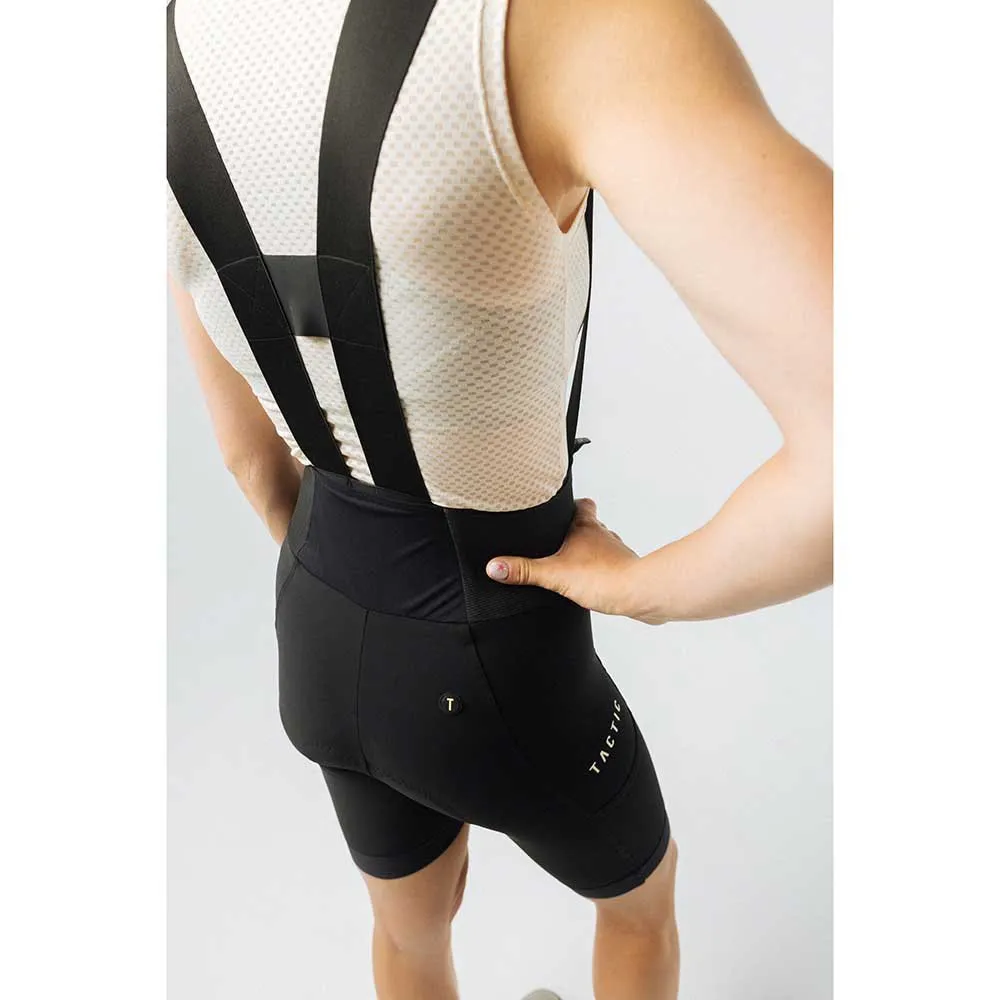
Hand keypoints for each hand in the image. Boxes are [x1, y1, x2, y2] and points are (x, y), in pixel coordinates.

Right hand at [485, 498, 644, 618]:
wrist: (638, 593)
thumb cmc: (602, 577)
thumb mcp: (553, 573)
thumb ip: (523, 570)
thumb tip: (495, 566)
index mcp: (585, 527)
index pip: (582, 504)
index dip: (573, 503)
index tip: (562, 504)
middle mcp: (604, 535)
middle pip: (591, 524)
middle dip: (578, 530)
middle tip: (562, 538)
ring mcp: (617, 552)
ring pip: (603, 545)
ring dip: (591, 551)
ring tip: (574, 562)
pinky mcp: (626, 571)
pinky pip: (611, 566)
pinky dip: (602, 571)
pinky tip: (592, 583)